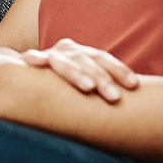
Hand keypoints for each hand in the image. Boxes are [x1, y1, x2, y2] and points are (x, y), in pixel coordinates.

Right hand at [22, 39, 140, 102]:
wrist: (28, 72)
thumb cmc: (63, 84)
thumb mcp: (83, 83)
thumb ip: (101, 90)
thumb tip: (133, 111)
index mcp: (83, 54)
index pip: (104, 59)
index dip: (119, 70)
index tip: (134, 86)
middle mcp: (68, 51)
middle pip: (87, 60)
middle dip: (102, 78)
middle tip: (115, 97)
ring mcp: (49, 54)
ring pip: (64, 61)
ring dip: (76, 73)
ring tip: (89, 88)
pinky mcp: (30, 60)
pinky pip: (32, 58)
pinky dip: (35, 58)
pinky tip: (37, 63)